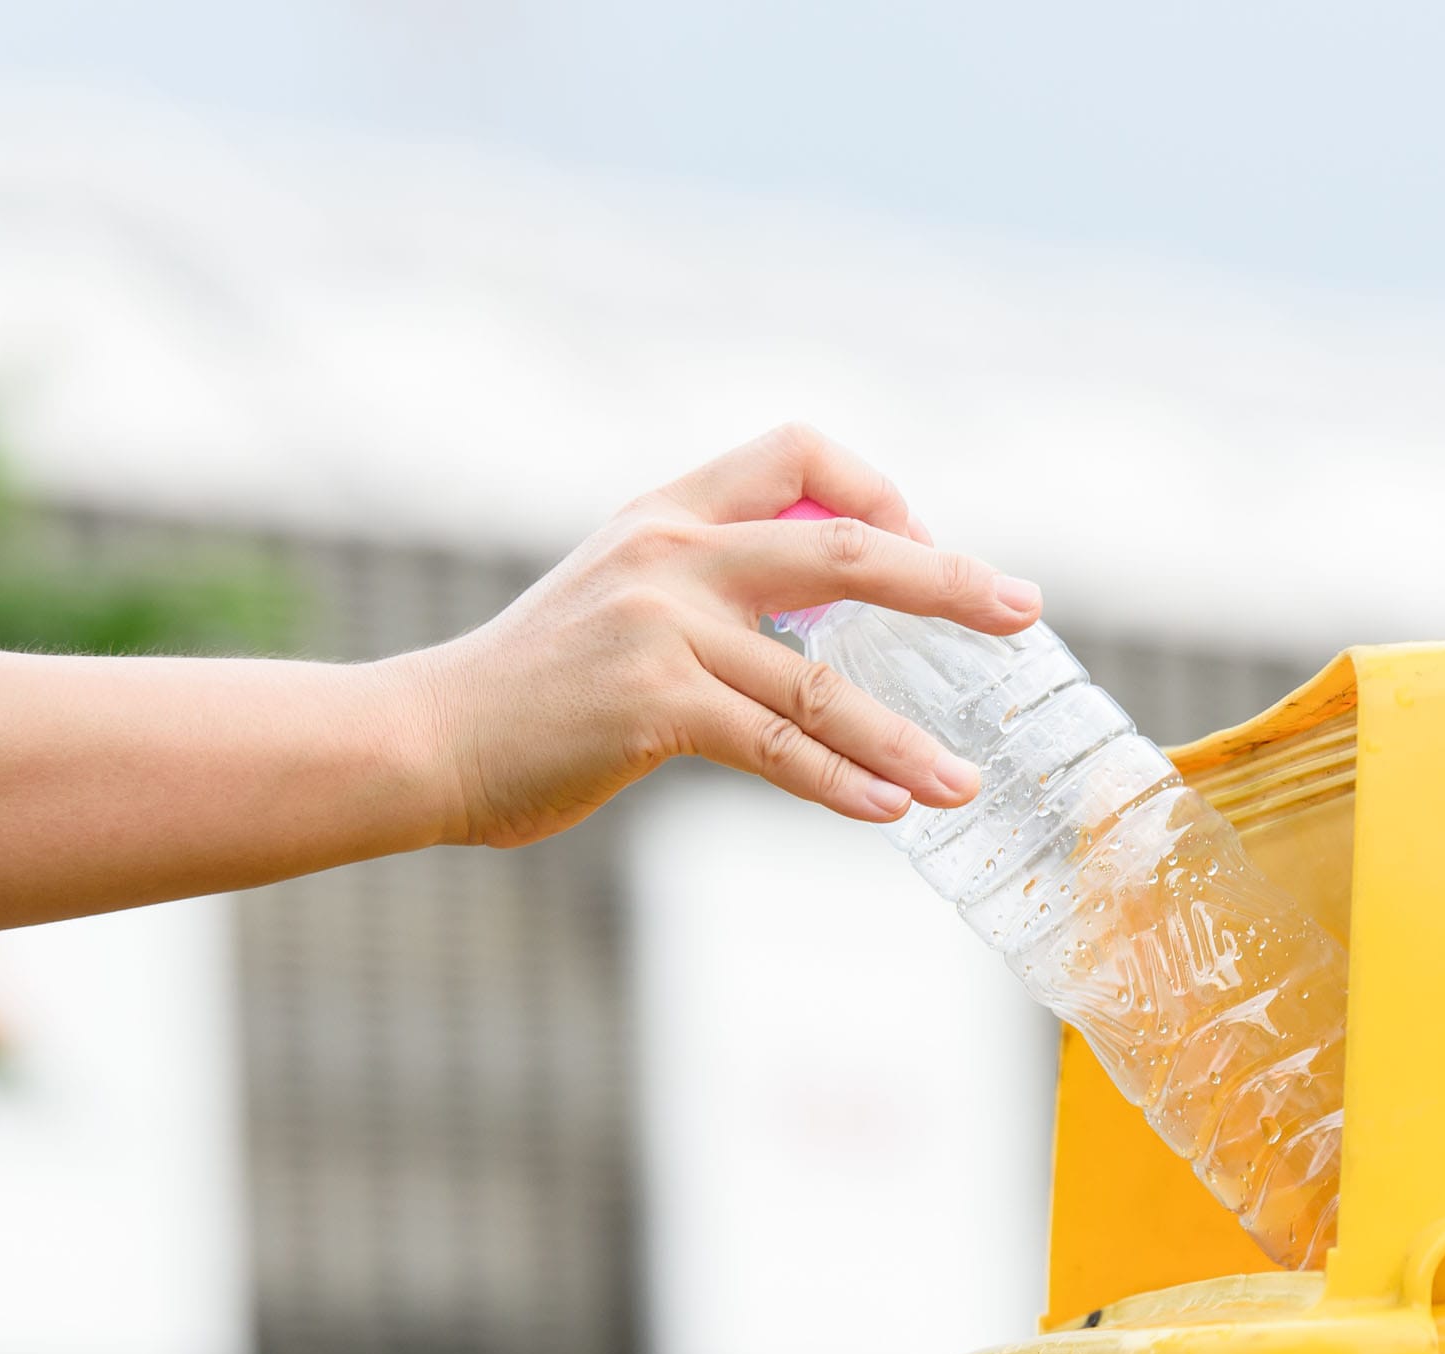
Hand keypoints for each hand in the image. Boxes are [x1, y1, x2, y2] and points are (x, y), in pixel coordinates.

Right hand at [395, 424, 1040, 844]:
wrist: (423, 739)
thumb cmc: (530, 688)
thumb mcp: (617, 600)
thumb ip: (707, 590)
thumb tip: (815, 620)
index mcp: (668, 517)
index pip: (795, 452)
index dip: (875, 487)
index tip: (922, 538)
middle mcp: (672, 556)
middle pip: (850, 550)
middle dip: (950, 581)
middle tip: (1022, 612)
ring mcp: (662, 628)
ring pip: (824, 683)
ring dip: (906, 738)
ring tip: (965, 780)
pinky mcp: (651, 707)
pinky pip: (776, 748)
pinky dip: (842, 784)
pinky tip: (889, 810)